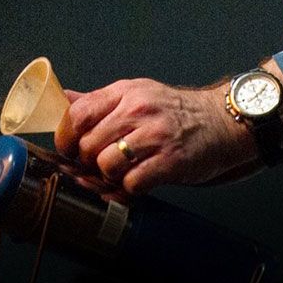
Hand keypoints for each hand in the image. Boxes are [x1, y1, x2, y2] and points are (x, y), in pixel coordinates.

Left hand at [55, 78, 257, 196]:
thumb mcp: (136, 93)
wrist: (221, 122)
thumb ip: (98, 101)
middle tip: (98, 166)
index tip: (69, 149)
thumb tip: (61, 99)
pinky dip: (130, 189)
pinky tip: (139, 181)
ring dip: (109, 177)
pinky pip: (133, 183)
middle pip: (89, 145)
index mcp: (124, 93)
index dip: (66, 137)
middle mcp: (138, 110)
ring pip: (108, 165)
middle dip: (88, 163)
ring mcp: (156, 135)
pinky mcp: (171, 161)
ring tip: (122, 172)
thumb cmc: (174, 112)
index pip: (78, 113)